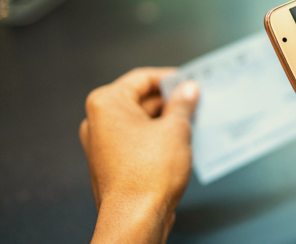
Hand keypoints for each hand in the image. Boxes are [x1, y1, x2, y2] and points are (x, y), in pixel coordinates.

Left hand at [80, 67, 198, 243]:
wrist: (136, 217)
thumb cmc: (147, 174)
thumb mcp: (175, 129)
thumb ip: (182, 104)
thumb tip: (188, 90)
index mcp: (107, 103)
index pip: (142, 78)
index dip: (170, 78)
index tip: (189, 81)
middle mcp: (98, 121)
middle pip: (140, 99)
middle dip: (170, 101)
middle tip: (196, 102)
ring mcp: (103, 144)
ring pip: (140, 121)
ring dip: (166, 121)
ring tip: (192, 123)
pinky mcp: (112, 163)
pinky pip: (138, 140)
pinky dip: (157, 138)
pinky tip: (180, 143)